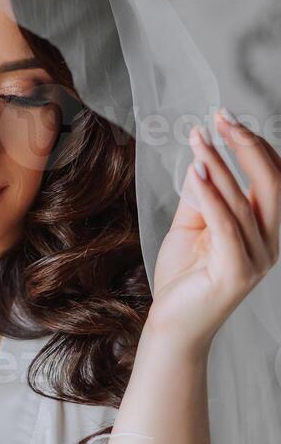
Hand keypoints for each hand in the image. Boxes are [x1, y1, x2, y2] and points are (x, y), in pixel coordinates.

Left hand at [147, 108, 280, 354]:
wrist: (172, 325)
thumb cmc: (184, 277)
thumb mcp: (192, 224)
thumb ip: (201, 194)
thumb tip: (203, 156)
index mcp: (264, 230)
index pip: (272, 178)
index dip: (254, 145)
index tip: (226, 117)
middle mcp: (269, 243)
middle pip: (272, 183)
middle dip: (247, 145)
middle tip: (222, 117)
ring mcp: (256, 259)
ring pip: (245, 201)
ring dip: (220, 164)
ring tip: (200, 138)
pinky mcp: (237, 272)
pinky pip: (227, 225)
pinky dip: (213, 195)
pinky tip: (198, 170)